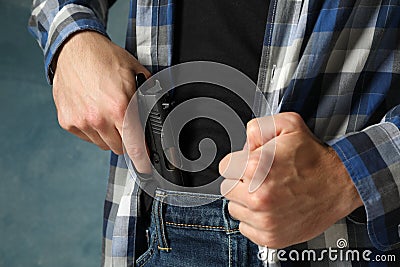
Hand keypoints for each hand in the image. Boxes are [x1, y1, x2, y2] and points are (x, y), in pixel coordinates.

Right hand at [53, 31, 150, 172]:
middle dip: (127, 139)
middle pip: (120, 147)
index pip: (134, 146)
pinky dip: (92, 130)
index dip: (142, 161)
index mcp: (120, 108)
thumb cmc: (105, 58)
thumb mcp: (136, 73)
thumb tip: (157, 114)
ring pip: (103, 144)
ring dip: (109, 135)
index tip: (146, 169)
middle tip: (125, 122)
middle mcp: (99, 118)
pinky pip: (86, 137)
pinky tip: (93, 111)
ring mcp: (81, 121)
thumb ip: (147, 97)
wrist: (75, 48)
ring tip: (107, 112)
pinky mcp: (67, 121)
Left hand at [219, 112, 362, 248]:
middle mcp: (259, 197)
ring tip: (268, 193)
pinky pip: (246, 228)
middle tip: (261, 178)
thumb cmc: (314, 157)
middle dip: (241, 182)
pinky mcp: (271, 237)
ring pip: (235, 209)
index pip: (225, 167)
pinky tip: (271, 208)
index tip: (249, 165)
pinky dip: (255, 220)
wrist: (341, 183)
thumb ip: (257, 128)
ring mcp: (265, 220)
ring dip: (247, 202)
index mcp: (256, 169)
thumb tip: (243, 144)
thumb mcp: (288, 125)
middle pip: (227, 189)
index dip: (238, 163)